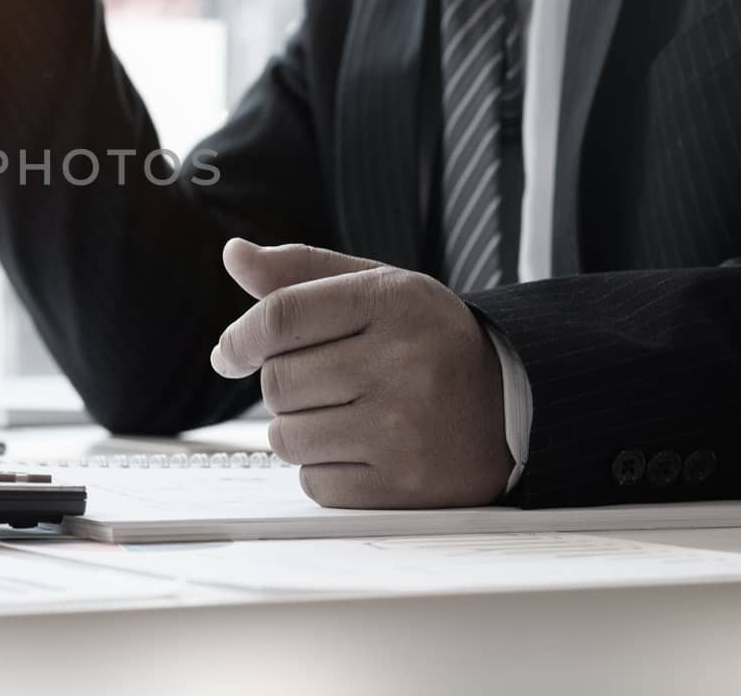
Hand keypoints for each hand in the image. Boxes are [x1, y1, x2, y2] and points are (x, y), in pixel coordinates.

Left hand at [210, 239, 511, 508]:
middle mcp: (403, 362)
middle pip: (277, 382)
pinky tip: (362, 448)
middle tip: (323, 381)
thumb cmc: (426, 340)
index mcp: (393, 301)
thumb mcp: (377, 288)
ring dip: (298, 429)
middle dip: (282, 384)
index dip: (240, 337)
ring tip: (345, 413)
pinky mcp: (404, 485)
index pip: (281, 316)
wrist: (509, 403)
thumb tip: (234, 254)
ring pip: (287, 437)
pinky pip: (315, 483)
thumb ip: (301, 272)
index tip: (231, 354)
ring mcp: (405, 429)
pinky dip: (323, 470)